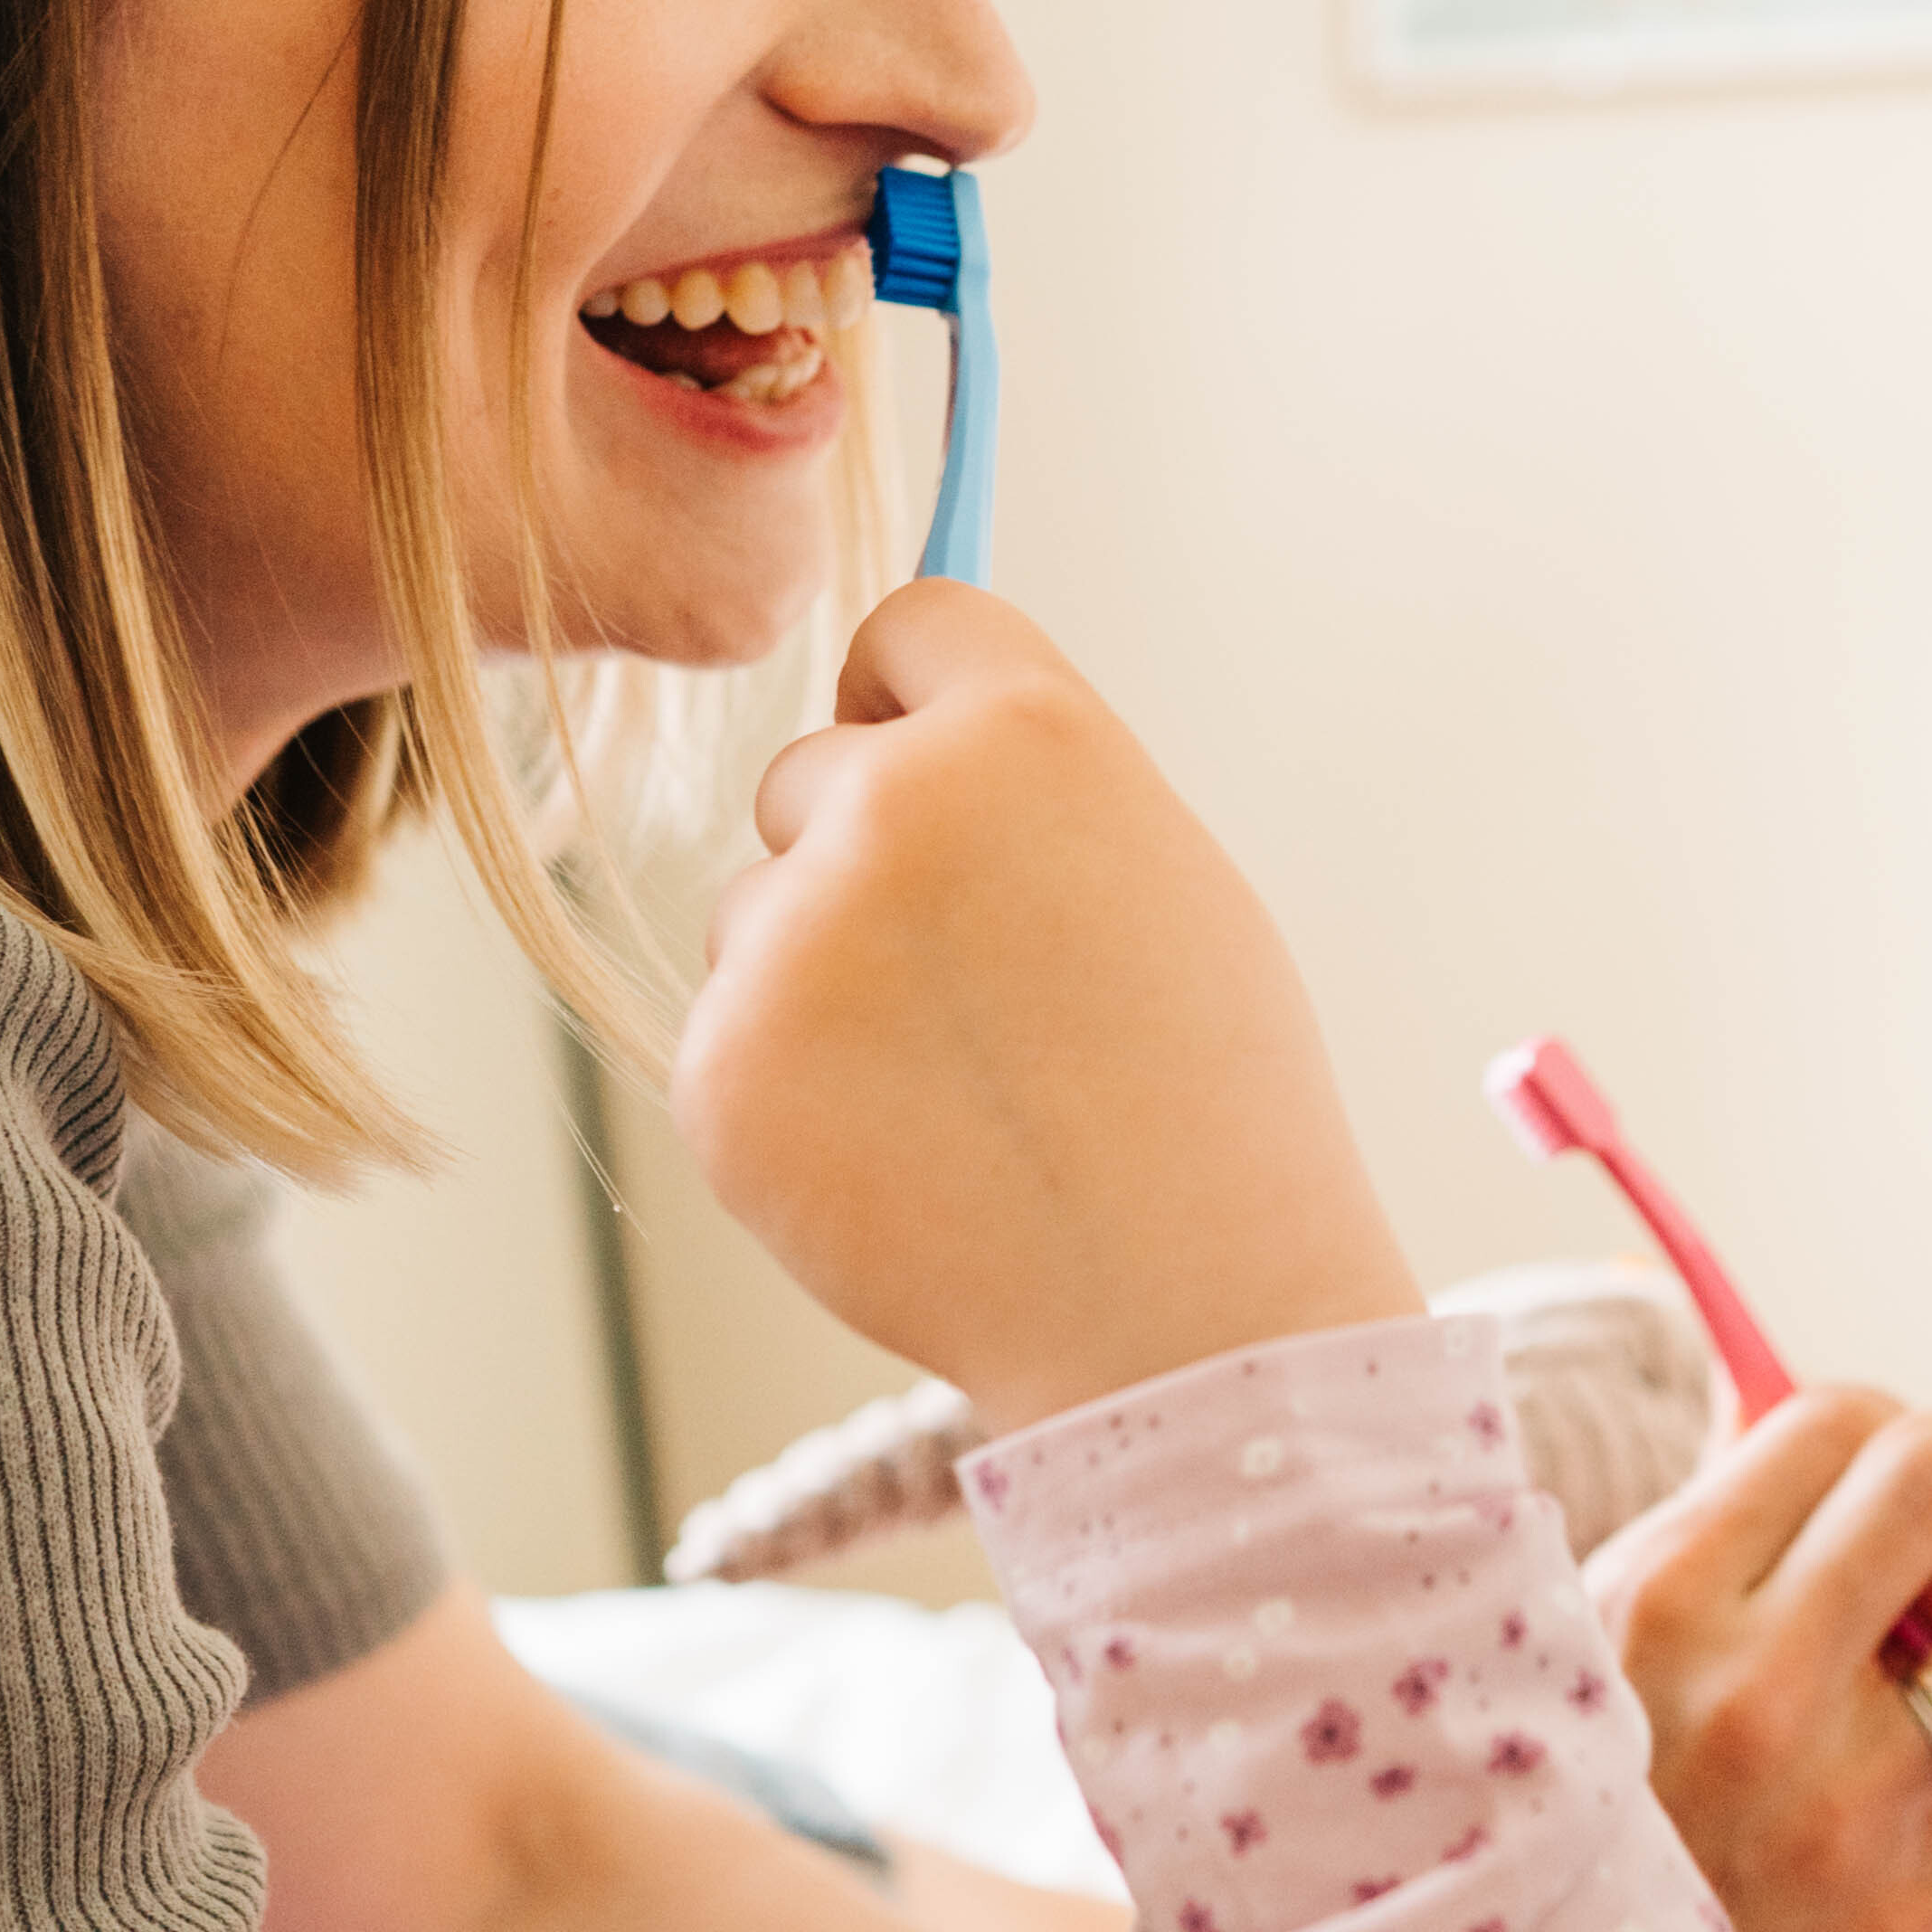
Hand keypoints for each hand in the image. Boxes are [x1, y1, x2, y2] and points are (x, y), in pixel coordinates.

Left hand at [670, 587, 1419, 1436]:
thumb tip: (917, 736)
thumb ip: (1033, 787)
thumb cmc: (1208, 1099)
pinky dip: (795, 1098)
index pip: (907, 624)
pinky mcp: (723, 1070)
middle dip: (863, 858)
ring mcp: (790, 941)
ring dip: (823, 981)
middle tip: (976, 990)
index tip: (925, 760)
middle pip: (810, 774)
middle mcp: (888, 805)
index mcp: (1026, 733)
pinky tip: (904, 1162)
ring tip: (956, 1094)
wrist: (1179, 1307)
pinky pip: (735, 1042)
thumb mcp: (1165, 876)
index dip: (913, 696)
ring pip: (758, 915)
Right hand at [1592, 1391, 1931, 1931]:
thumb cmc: (1560, 1820)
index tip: (1882, 1436)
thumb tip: (1771, 1423)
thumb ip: (1673, 1546)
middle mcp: (1756, 1686)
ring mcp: (1840, 1806)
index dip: (1871, 1414)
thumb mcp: (1566, 1658)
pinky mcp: (1904, 1917)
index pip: (1816, 1430)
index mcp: (1658, 1600)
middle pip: (1928, 1490)